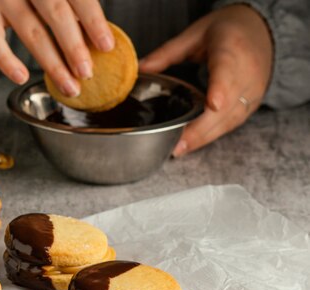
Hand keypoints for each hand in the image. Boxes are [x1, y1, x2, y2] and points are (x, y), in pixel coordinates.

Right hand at [0, 0, 114, 96]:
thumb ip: (67, 8)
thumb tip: (97, 40)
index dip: (93, 21)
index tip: (106, 46)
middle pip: (56, 14)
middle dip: (74, 47)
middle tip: (86, 73)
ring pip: (32, 32)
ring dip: (52, 63)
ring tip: (68, 85)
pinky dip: (8, 61)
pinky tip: (21, 77)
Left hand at [139, 5, 272, 156]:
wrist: (259, 30)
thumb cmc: (225, 30)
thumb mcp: (195, 33)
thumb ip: (167, 53)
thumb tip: (140, 68)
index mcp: (232, 49)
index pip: (227, 70)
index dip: (221, 88)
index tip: (213, 104)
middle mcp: (247, 72)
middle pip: (227, 105)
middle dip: (201, 128)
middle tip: (177, 146)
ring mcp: (253, 91)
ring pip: (230, 119)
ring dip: (204, 136)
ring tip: (180, 149)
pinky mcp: (252, 103)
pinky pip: (232, 123)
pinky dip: (212, 134)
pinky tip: (192, 143)